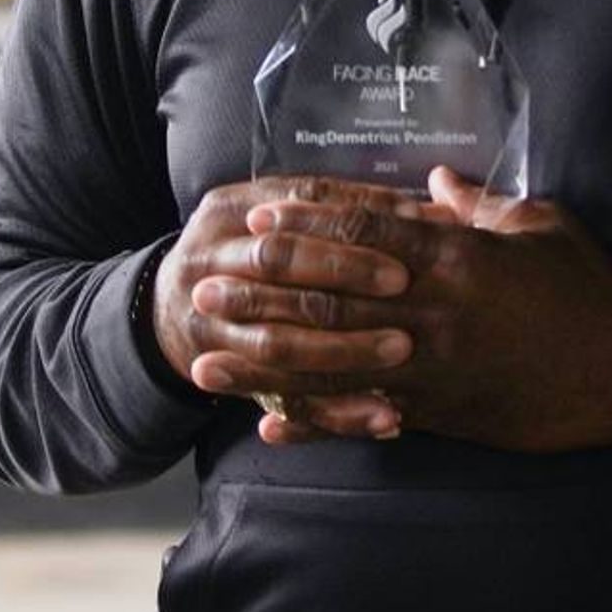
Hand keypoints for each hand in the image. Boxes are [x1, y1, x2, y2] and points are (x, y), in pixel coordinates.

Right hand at [152, 177, 421, 429]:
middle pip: (276, 260)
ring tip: (401, 348)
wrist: (174, 309)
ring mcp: (208, 321)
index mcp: (230, 209)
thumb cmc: (248, 255)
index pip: (297, 198)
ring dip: (342, 348)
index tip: (412, 221)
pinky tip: (383, 414)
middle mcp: (209, 258)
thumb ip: (341, 213)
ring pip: (276, 340)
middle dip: (343, 270)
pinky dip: (336, 412)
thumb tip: (436, 208)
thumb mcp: (274, 218)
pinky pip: (284, 399)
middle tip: (403, 283)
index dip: (357, 209)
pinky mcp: (226, 375)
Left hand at [240, 166, 611, 453]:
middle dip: (261, 293)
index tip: (257, 217)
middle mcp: (431, 315)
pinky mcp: (439, 414)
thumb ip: (482, 203)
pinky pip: (363, 419)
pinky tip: (268, 428)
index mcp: (457, 259)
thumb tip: (435, 178)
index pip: (365, 237)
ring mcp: (430, 370)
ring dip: (262, 364)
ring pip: (331, 366)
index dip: (306, 225)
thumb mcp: (543, 226)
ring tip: (204, 362)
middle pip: (329, 300)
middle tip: (205, 285)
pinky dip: (314, 425)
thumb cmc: (590, 292)